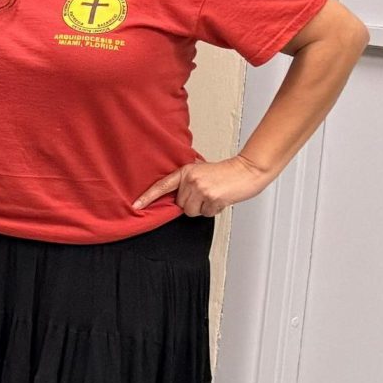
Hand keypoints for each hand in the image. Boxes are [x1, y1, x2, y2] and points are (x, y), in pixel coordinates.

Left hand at [133, 155, 270, 217]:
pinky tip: (220, 199)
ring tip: (213, 197)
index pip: (162, 186)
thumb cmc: (225, 171)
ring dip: (202, 208)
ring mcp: (201, 190)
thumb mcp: (202, 168)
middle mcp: (191, 180)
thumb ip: (188, 177)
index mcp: (185, 171)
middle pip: (181, 205)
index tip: (136, 205)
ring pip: (192, 211)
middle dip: (192, 204)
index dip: (148, 196)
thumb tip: (177, 188)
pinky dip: (213, 210)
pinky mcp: (212, 199)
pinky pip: (206, 214)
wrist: (246, 170)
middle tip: (205, 194)